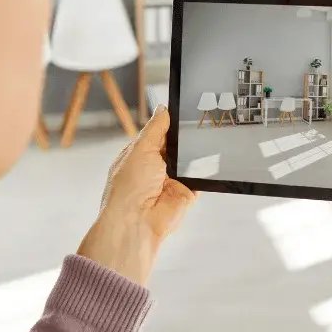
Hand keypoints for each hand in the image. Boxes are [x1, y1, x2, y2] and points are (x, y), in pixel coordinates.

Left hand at [78, 106, 196, 285]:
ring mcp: (172, 179)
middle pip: (178, 144)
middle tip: (197, 125)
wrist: (137, 222)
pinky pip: (201, 175)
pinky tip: (204, 163)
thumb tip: (163, 108)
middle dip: (185, 137)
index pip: (160, 131)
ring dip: (194, 154)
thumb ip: (156, 128)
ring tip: (197, 147)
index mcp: (140, 153)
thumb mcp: (140, 148)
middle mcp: (156, 166)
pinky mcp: (187, 191)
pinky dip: (204, 170)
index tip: (185, 108)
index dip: (171, 121)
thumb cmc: (128, 188)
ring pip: (190, 158)